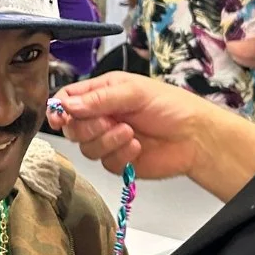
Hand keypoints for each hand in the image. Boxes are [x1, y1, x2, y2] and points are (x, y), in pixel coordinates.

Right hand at [48, 72, 254, 202]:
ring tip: (129, 132)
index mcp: (102, 93)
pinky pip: (105, 163)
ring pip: (86, 147)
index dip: (59, 109)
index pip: (68, 99)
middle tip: (109, 121)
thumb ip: (98, 98)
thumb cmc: (171, 106)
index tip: (60, 117)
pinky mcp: (118, 160)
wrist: (195, 137)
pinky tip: (137, 146)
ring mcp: (109, 139)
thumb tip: (67, 104)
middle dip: (88, 126)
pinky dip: (121, 154)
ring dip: (107, 140)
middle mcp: (102, 116)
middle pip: (73, 127)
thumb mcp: (134, 92)